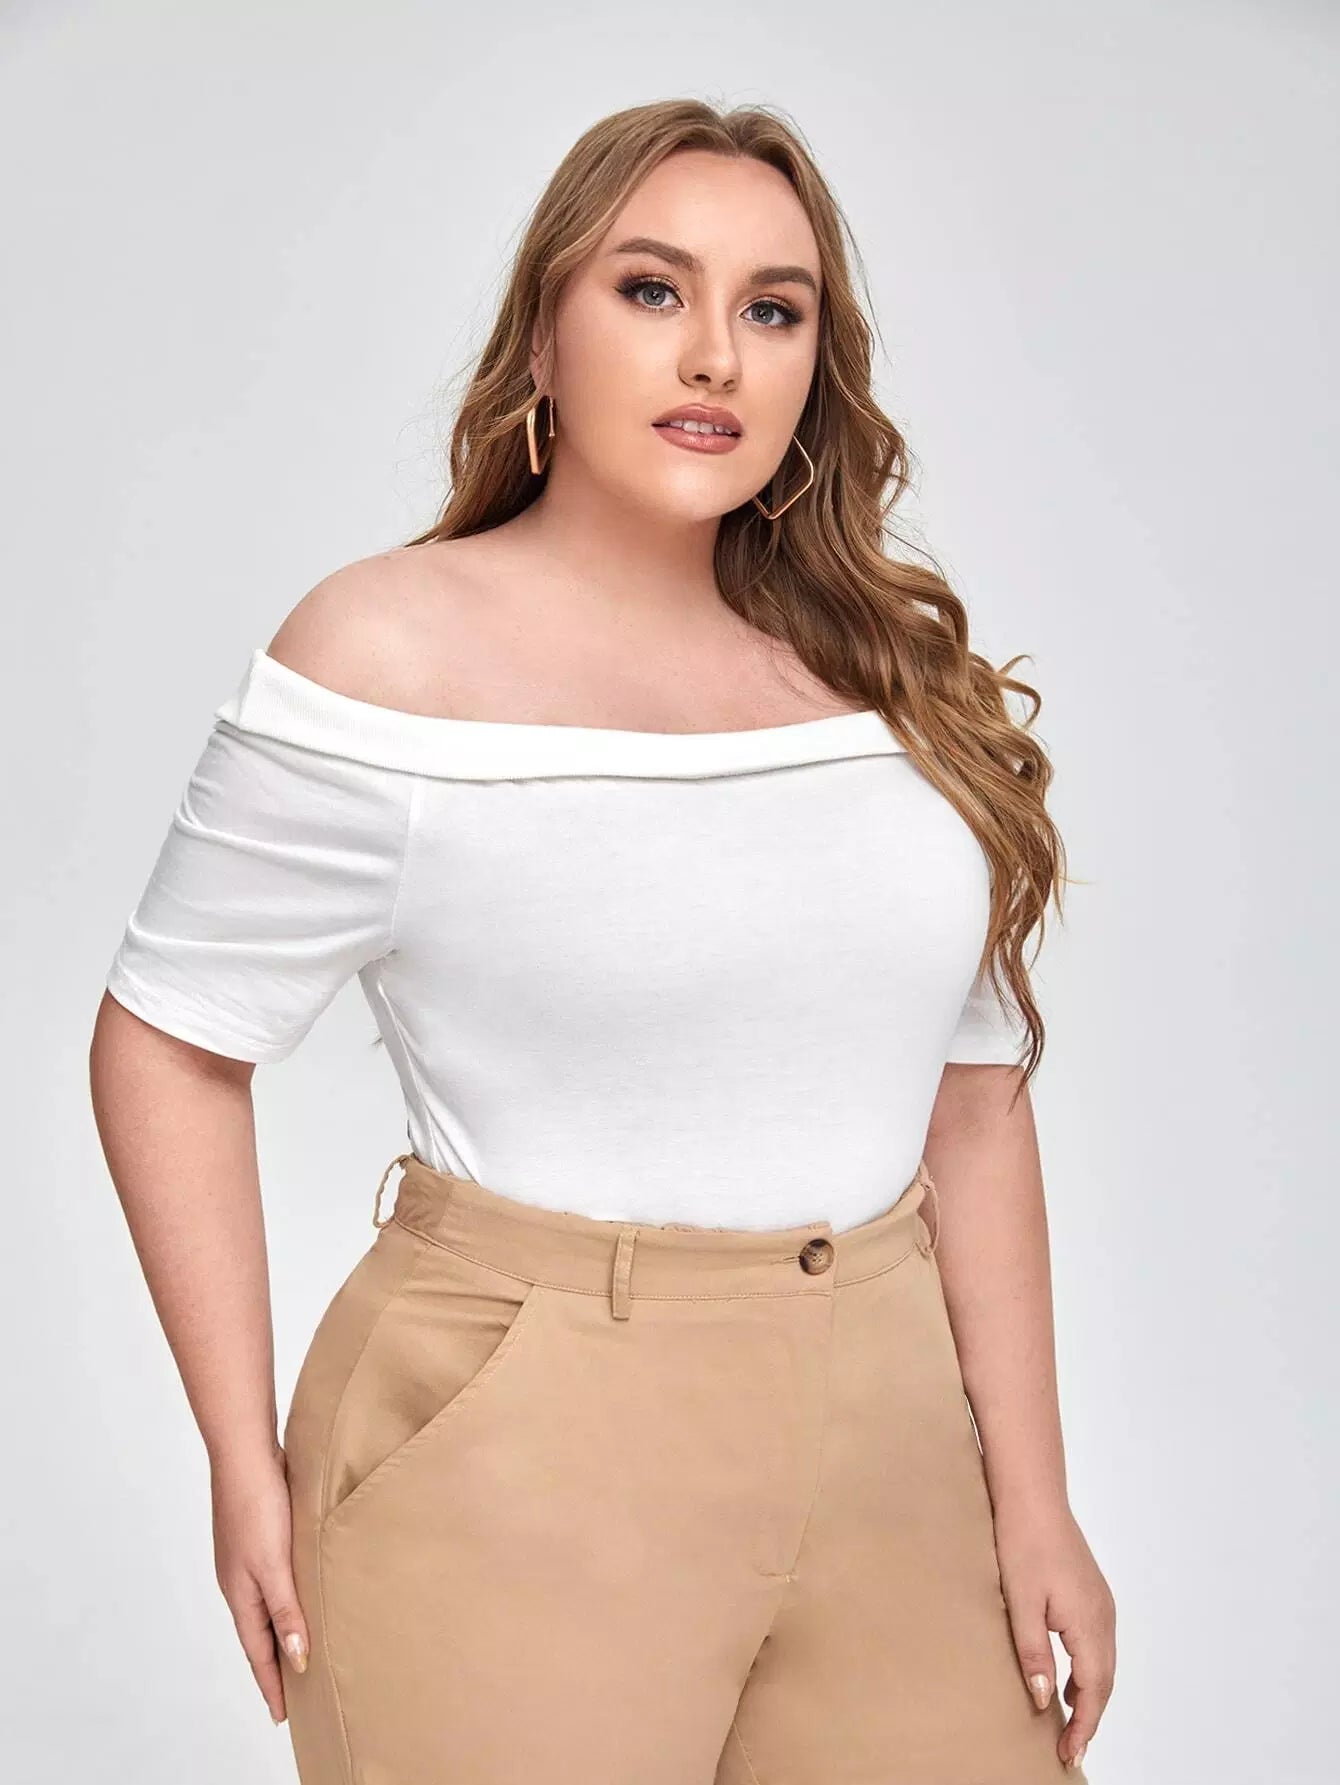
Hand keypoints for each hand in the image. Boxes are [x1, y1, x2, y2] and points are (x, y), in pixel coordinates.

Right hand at [210, 1442, 309, 1726]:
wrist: (245, 1452)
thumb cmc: (256, 1505)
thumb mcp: (273, 1564)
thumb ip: (285, 1610)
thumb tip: (297, 1658)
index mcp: (241, 1593)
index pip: (258, 1652)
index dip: (272, 1684)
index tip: (283, 1716)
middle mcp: (240, 1580)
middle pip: (259, 1633)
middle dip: (274, 1665)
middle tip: (293, 1694)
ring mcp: (247, 1557)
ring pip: (266, 1606)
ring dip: (281, 1631)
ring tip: (299, 1651)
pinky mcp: (259, 1535)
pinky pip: (273, 1581)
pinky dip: (284, 1599)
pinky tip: (299, 1594)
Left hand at [992, 1499, 1115, 1771]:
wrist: (1033, 1495)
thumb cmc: (1022, 1542)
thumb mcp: (1020, 1602)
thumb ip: (1033, 1653)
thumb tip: (1043, 1699)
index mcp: (1089, 1622)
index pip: (1094, 1690)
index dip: (1085, 1727)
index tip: (1070, 1754)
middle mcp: (1104, 1616)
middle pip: (1104, 1681)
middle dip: (1090, 1718)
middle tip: (1069, 1749)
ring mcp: (1101, 1603)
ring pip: (1103, 1663)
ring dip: (1090, 1695)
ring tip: (1069, 1722)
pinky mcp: (1092, 1593)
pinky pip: (1097, 1644)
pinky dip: (1088, 1670)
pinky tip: (1069, 1677)